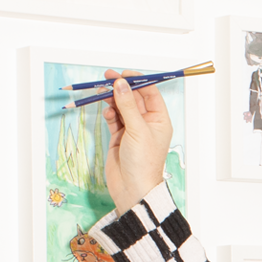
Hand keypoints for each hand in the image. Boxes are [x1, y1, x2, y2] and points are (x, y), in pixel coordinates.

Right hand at [101, 71, 172, 215]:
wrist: (132, 188)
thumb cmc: (143, 162)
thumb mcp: (137, 130)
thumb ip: (127, 106)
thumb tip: (121, 84)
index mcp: (160, 120)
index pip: (150, 93)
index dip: (138, 82)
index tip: (124, 74)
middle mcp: (147, 123)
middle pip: (134, 98)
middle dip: (121, 87)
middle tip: (107, 77)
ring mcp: (133, 129)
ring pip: (122, 107)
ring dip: (112, 99)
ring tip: (101, 92)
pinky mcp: (120, 136)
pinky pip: (114, 118)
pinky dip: (109, 113)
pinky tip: (107, 112)